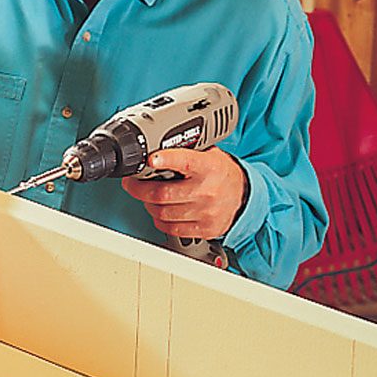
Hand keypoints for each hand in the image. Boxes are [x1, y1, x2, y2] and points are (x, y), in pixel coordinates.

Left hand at [121, 148, 248, 240]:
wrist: (244, 197)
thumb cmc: (222, 174)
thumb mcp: (209, 155)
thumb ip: (186, 151)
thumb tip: (156, 147)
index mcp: (209, 167)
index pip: (186, 161)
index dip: (167, 159)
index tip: (152, 158)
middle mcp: (207, 190)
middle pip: (163, 194)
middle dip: (140, 189)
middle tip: (132, 184)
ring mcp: (206, 212)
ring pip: (163, 213)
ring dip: (148, 205)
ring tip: (147, 198)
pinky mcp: (204, 229)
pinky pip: (171, 229)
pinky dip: (160, 220)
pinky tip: (160, 212)